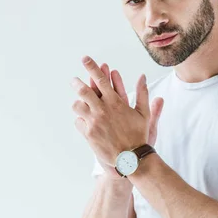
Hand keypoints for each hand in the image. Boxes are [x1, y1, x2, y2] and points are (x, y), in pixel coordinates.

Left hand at [70, 56, 163, 175]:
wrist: (131, 158)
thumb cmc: (139, 135)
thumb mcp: (144, 113)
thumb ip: (143, 93)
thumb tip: (143, 77)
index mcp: (116, 102)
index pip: (101, 80)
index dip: (92, 67)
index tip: (85, 59)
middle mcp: (103, 110)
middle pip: (84, 91)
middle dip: (77, 83)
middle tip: (74, 80)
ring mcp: (94, 122)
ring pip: (78, 106)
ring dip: (78, 104)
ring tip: (79, 104)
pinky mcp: (89, 134)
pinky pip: (78, 122)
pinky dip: (80, 120)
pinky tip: (84, 122)